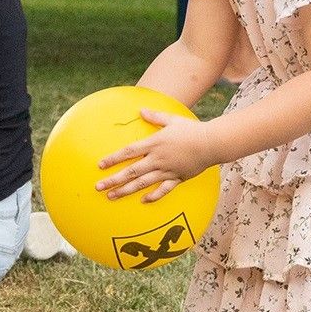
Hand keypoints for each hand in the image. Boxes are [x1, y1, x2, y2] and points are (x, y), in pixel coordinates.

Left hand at [95, 109, 212, 202]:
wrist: (212, 143)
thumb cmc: (192, 129)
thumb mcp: (172, 120)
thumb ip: (155, 117)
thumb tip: (141, 110)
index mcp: (154, 143)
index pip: (129, 152)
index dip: (113, 159)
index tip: (100, 165)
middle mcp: (158, 159)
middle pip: (131, 171)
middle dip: (113, 180)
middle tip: (98, 187)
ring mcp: (167, 170)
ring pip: (142, 183)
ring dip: (126, 190)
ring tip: (112, 196)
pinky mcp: (178, 178)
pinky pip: (163, 190)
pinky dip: (153, 196)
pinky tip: (143, 201)